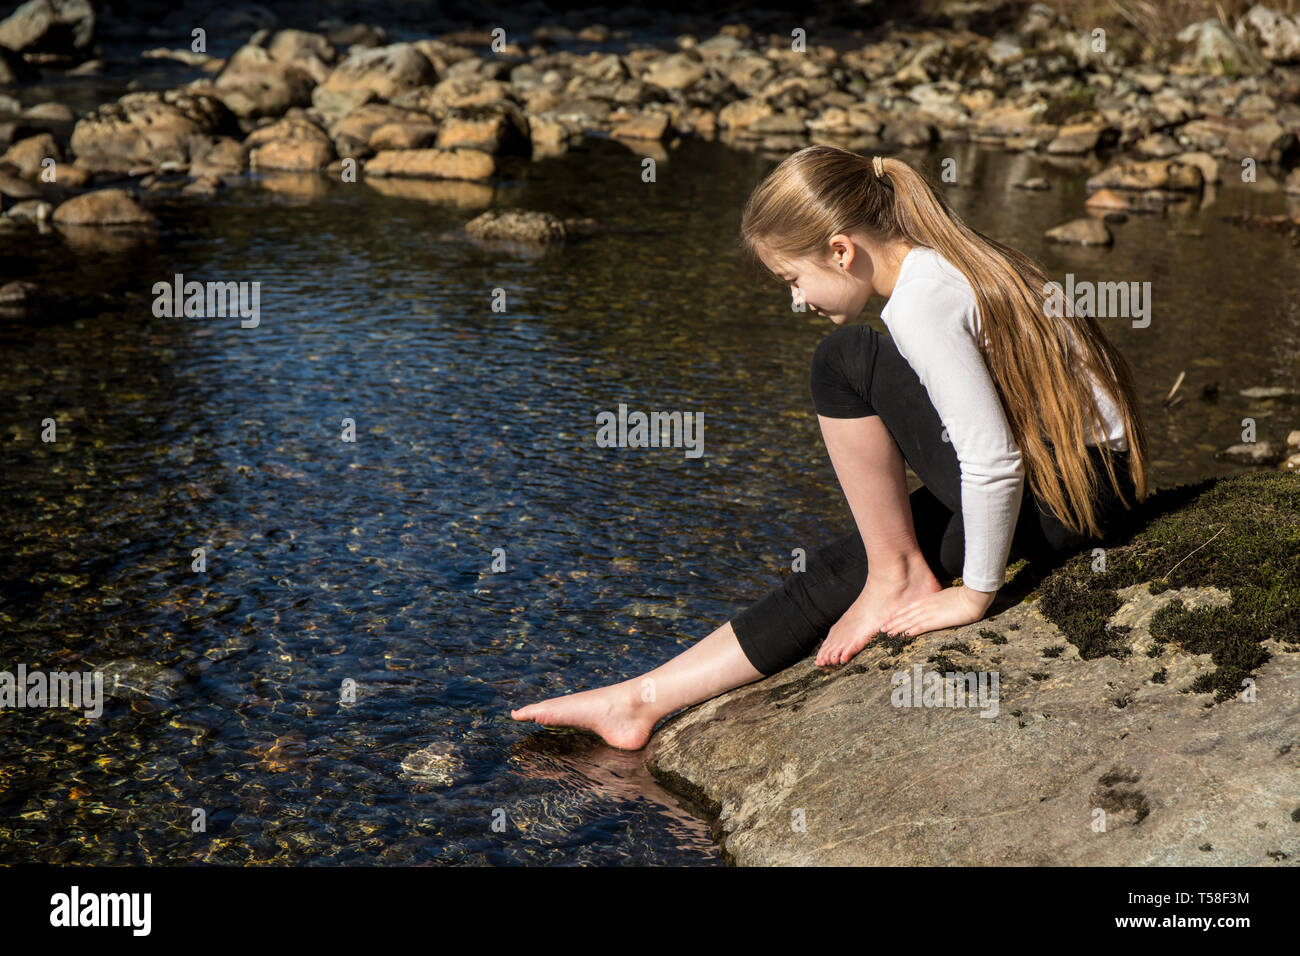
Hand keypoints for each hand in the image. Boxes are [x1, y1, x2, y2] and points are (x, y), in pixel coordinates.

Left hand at [880, 585, 995, 639]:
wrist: (973, 596)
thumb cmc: (965, 596)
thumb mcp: (948, 596)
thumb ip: (940, 601)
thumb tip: (938, 606)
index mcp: (929, 599)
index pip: (909, 607)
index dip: (898, 613)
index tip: (889, 618)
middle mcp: (926, 606)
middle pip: (905, 615)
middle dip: (893, 622)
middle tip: (881, 628)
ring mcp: (930, 613)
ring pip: (909, 621)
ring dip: (897, 628)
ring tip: (886, 633)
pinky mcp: (936, 620)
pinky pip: (920, 626)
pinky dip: (910, 631)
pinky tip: (903, 636)